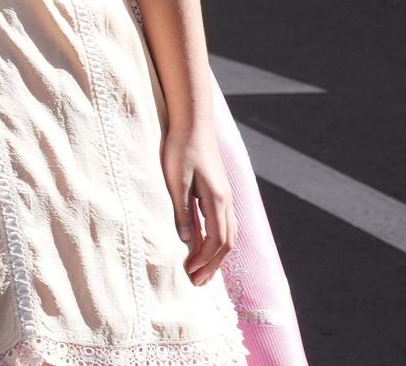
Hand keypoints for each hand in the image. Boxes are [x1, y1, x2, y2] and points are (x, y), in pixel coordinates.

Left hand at [162, 112, 234, 284]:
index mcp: (216, 200)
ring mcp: (225, 196)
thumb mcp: (176, 180)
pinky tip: (205, 245)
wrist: (192, 121)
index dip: (204, 261)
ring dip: (216, 255)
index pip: (216, 241)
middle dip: (213, 265)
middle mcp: (226, 201)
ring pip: (228, 234)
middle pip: (226, 243)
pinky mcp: (220, 191)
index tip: (189, 274)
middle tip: (197, 283)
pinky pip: (224, 223)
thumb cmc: (181, 148)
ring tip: (202, 271)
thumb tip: (185, 241)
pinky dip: (217, 240)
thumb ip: (182, 210)